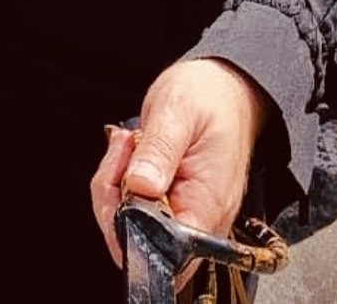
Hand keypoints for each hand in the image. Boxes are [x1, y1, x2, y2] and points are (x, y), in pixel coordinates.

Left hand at [90, 59, 266, 270]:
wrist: (223, 87)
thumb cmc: (209, 96)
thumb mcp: (177, 112)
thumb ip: (159, 151)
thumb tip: (140, 187)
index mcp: (207, 205)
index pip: (160, 249)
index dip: (125, 223)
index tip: (121, 177)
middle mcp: (199, 219)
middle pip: (138, 239)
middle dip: (113, 196)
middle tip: (124, 150)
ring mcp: (186, 212)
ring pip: (130, 224)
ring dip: (115, 183)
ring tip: (129, 145)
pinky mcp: (174, 202)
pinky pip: (135, 206)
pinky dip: (122, 180)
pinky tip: (131, 152)